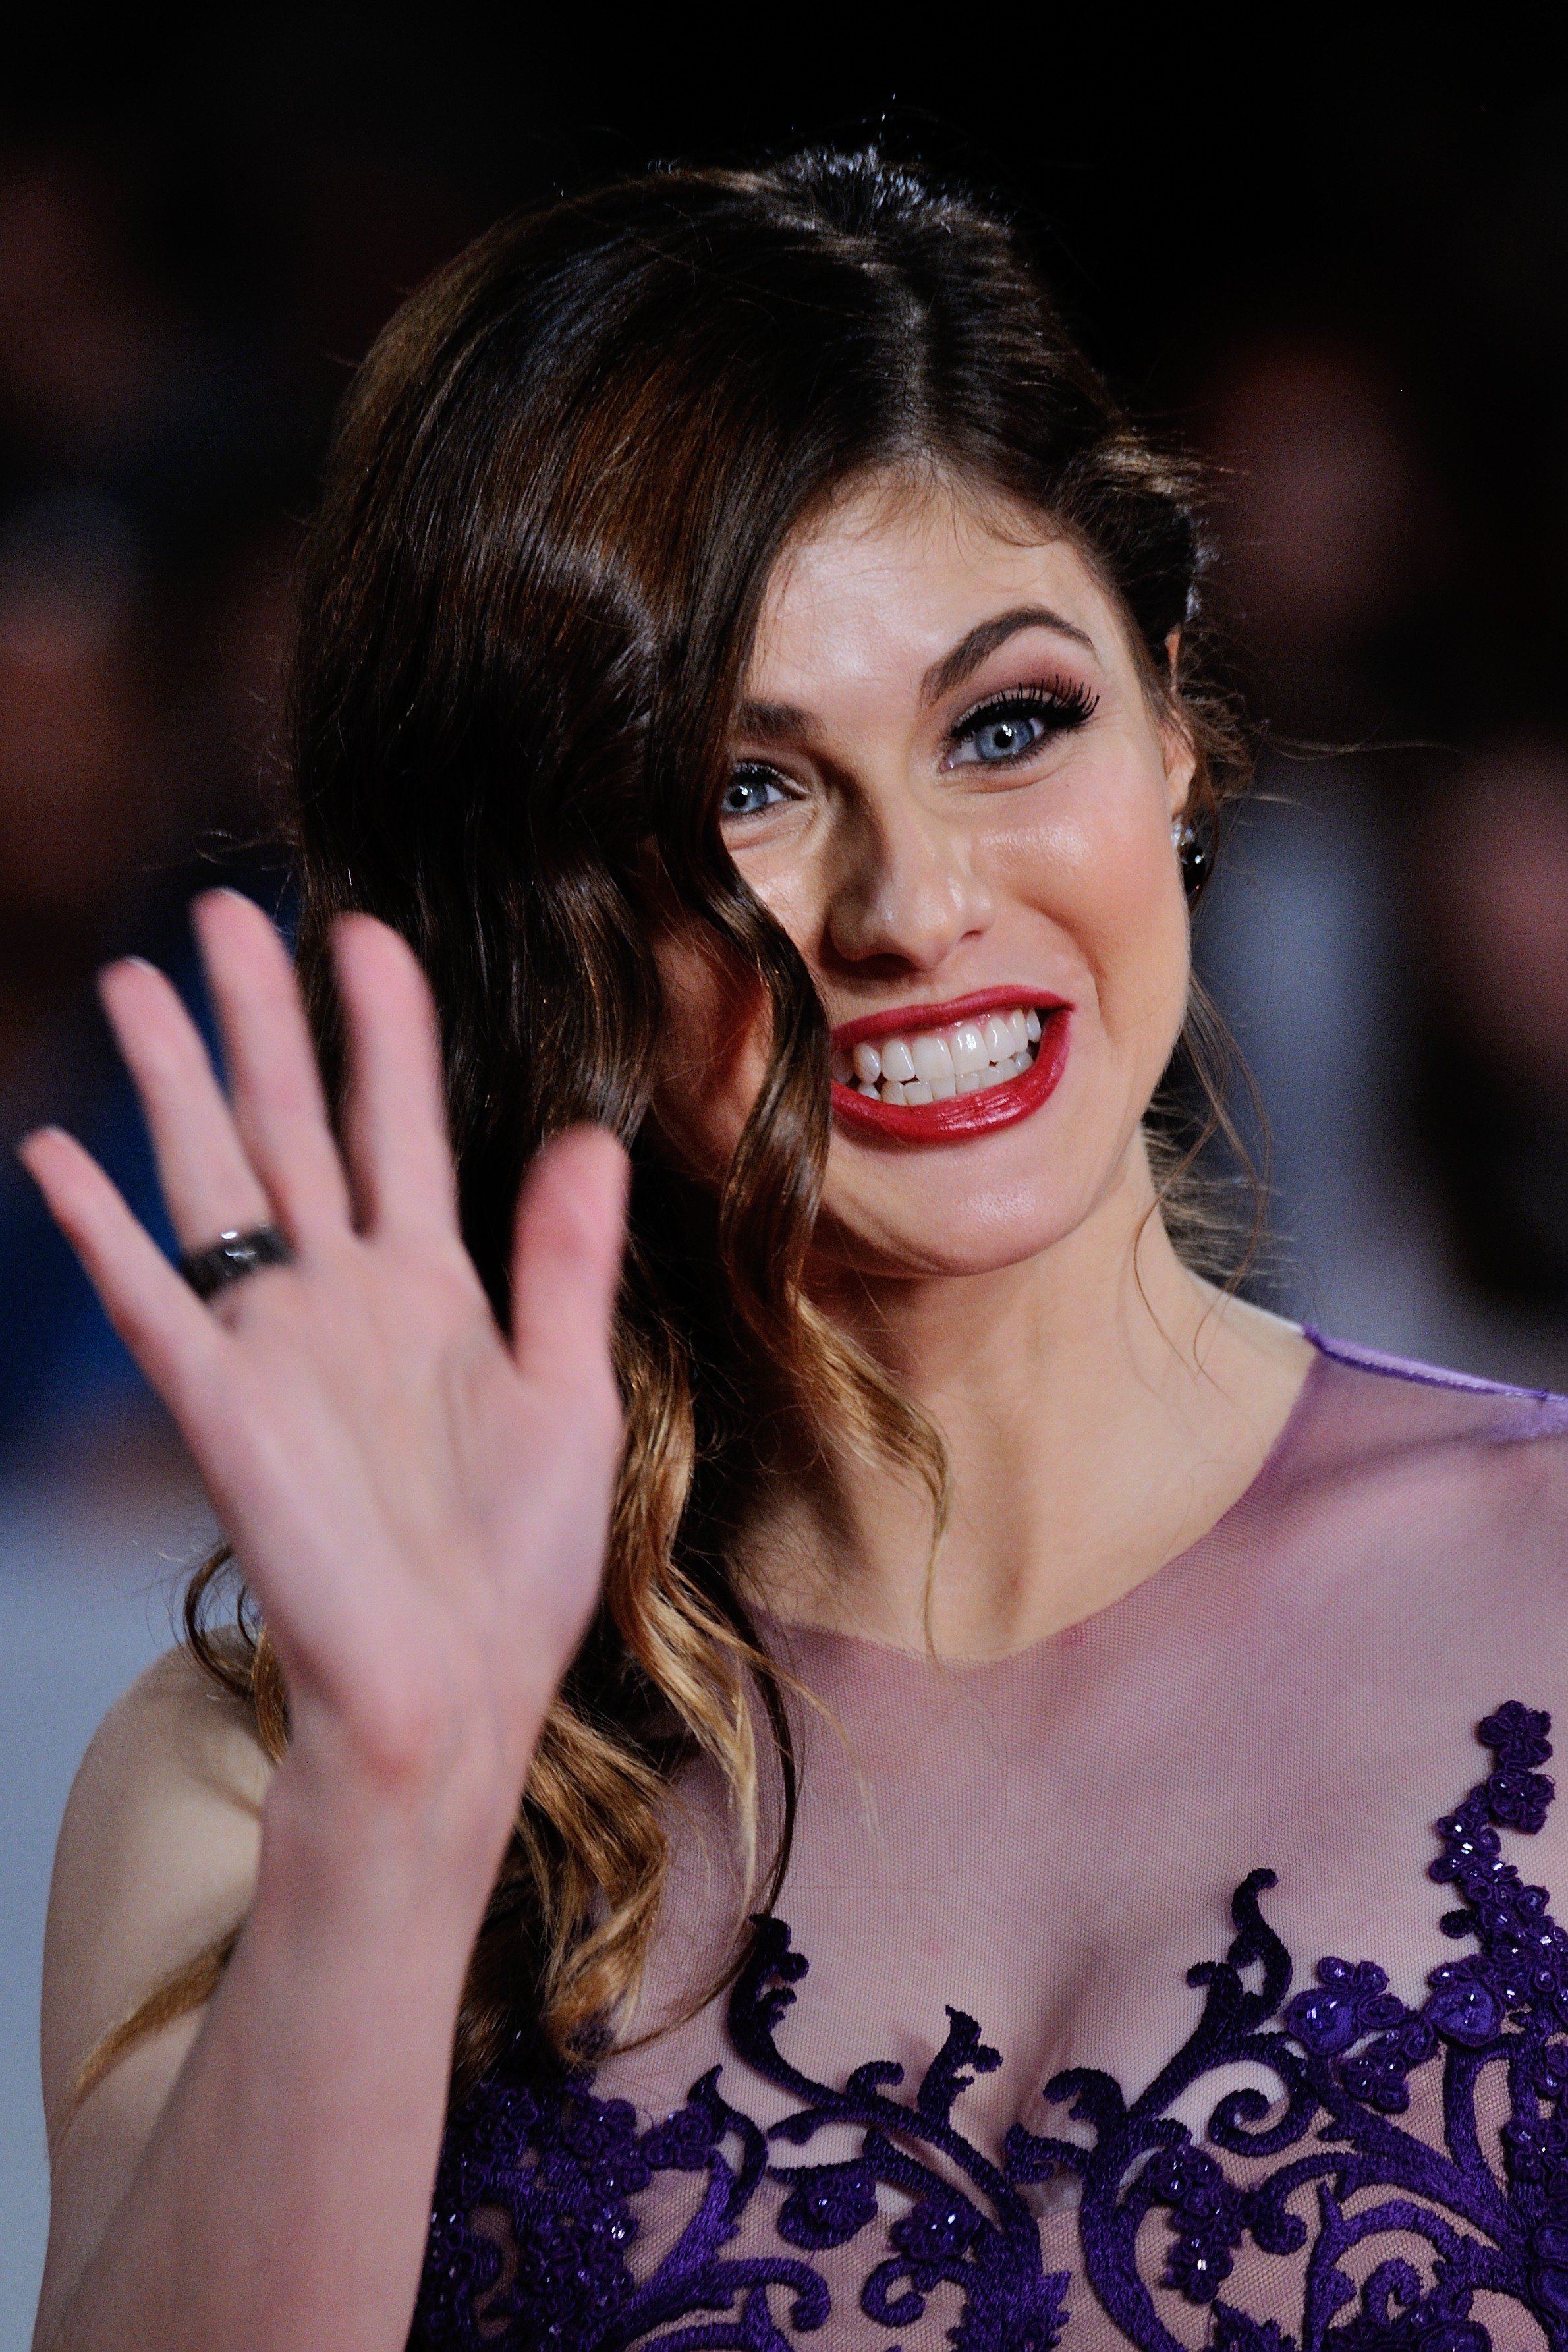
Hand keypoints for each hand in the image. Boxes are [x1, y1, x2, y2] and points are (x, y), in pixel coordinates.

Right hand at [22, 892, 626, 1882]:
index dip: (384, 1030)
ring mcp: (276, 1344)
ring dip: (176, 1085)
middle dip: (262, 1018)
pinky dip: (105, 1232)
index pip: (401, 1126)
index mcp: (435, 1291)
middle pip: (293, 1125)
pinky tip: (63, 1157)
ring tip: (143, 984)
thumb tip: (587, 1132)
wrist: (451, 1695)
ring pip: (216, 1182)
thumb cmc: (514, 1570)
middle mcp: (346, 1298)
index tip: (370, 932)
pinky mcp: (221, 1407)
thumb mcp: (570, 1395)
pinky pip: (151, 1299)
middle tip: (227, 912)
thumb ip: (564, 1264)